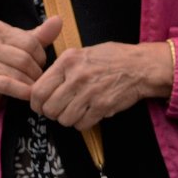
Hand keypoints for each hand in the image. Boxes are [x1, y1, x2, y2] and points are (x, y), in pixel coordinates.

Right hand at [0, 16, 62, 112]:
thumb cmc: (2, 62)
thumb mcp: (21, 46)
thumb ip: (40, 35)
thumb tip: (58, 20)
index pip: (30, 41)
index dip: (40, 56)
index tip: (38, 64)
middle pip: (26, 57)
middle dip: (36, 70)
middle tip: (36, 77)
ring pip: (19, 72)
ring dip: (31, 82)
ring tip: (32, 85)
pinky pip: (9, 84)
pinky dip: (23, 90)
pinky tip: (29, 94)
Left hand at [29, 40, 170, 130]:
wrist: (141, 66)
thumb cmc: (113, 58)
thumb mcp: (83, 52)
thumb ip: (63, 67)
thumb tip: (43, 86)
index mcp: (68, 61)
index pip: (38, 90)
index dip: (36, 103)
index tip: (40, 106)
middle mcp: (76, 77)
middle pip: (49, 108)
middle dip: (52, 113)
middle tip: (59, 111)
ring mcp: (89, 93)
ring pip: (64, 119)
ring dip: (68, 119)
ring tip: (76, 112)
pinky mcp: (102, 106)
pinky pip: (81, 124)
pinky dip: (83, 123)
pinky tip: (89, 114)